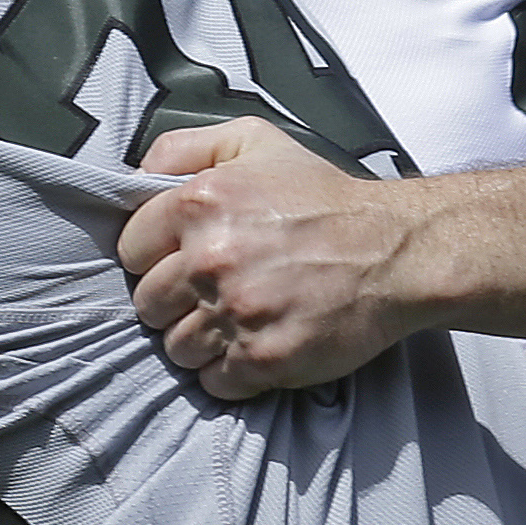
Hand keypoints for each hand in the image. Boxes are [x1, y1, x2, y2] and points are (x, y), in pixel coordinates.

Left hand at [118, 119, 424, 399]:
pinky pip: (213, 382)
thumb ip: (184, 148)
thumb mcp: (255, 142)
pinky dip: (229, 372)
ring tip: (237, 319)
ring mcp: (237, 312)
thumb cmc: (326, 199)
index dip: (154, 258)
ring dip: (200, 340)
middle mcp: (211, 258)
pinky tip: (255, 345)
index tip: (181, 260)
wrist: (396, 250)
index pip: (130, 250)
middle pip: (147, 305)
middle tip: (212, 292)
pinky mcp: (263, 358)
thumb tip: (134, 175)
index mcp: (200, 202)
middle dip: (173, 302)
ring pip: (176, 348)